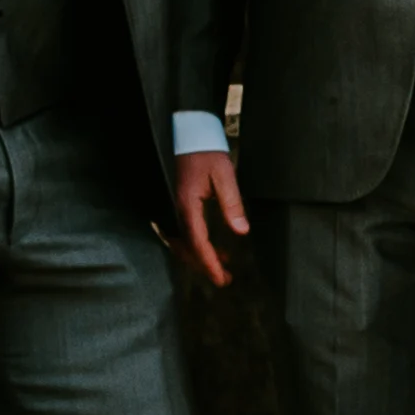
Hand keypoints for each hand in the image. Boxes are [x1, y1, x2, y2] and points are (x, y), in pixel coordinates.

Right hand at [170, 149, 253, 287]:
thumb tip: (241, 231)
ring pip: (183, 242)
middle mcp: (177, 210)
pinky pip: (182, 232)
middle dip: (205, 265)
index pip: (198, 243)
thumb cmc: (208, 153)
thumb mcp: (225, 176)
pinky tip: (212, 247)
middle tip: (225, 279)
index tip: (221, 278)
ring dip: (201, 256)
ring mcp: (174, 208)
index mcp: (188, 206)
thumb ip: (232, 203)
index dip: (209, 263)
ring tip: (223, 266)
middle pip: (187, 248)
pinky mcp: (177, 205)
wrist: (189, 135)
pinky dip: (195, 245)